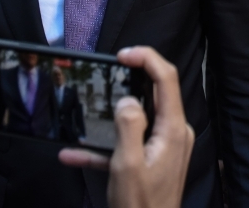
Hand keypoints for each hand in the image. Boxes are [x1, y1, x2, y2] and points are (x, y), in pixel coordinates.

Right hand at [59, 47, 194, 207]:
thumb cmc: (140, 207)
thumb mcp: (128, 165)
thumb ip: (128, 126)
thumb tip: (126, 99)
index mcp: (172, 129)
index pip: (166, 78)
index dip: (146, 58)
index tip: (123, 55)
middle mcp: (174, 133)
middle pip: (155, 92)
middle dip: (130, 81)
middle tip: (106, 75)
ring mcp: (165, 146)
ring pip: (137, 117)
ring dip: (111, 116)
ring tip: (88, 113)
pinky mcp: (153, 159)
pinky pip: (129, 143)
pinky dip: (105, 146)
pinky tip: (74, 153)